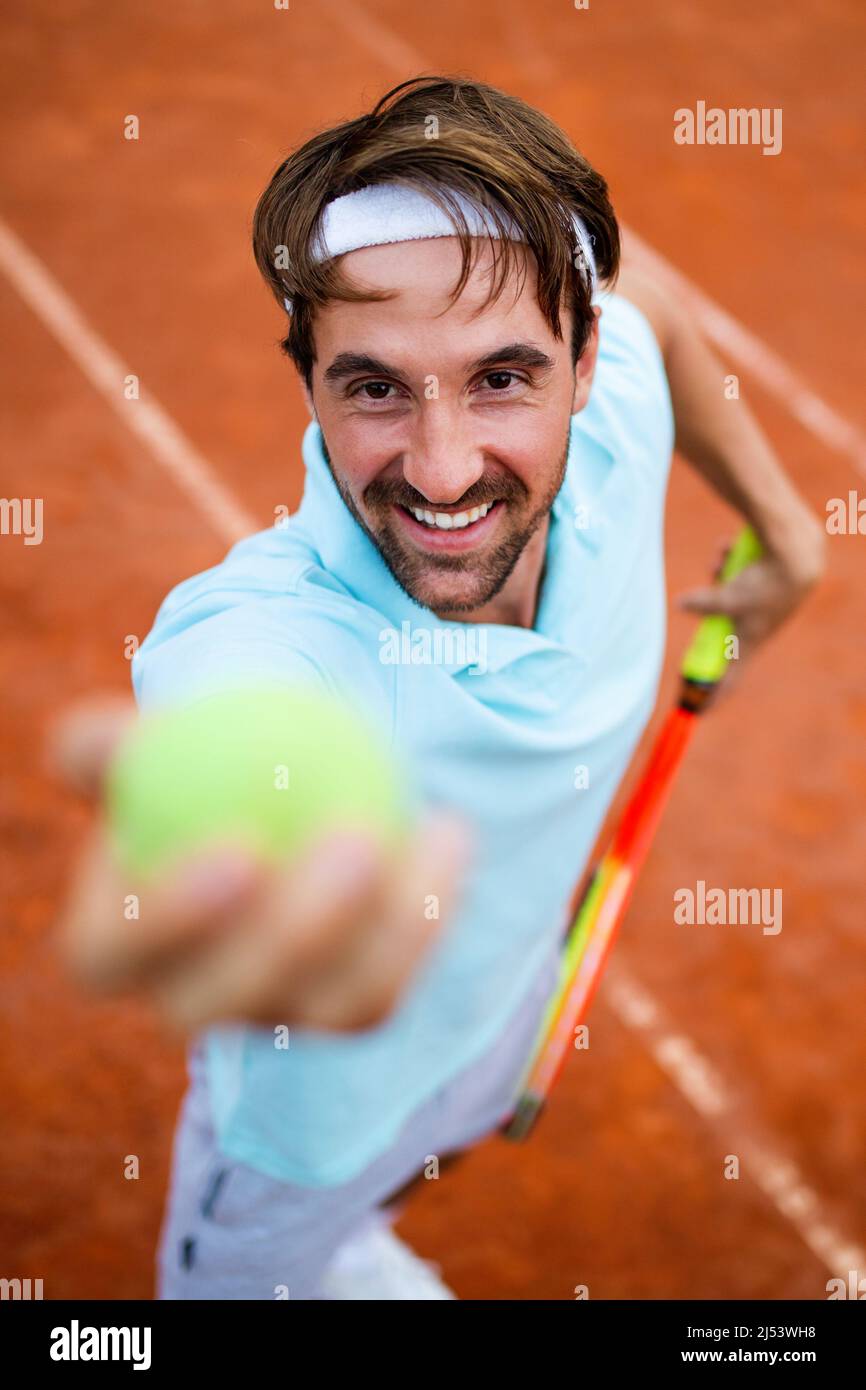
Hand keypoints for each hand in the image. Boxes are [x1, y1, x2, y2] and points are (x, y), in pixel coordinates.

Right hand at [49, 698, 469, 1034]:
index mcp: (112, 947)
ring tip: (415, 829)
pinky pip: (391, 980)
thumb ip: (110, 740)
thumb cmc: (195, 760)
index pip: (114, 955)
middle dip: (293, 934)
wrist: (268, 792)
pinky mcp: (347, 1013)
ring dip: (384, 926)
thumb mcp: (154, 739)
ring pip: (332, 1005)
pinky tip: (448, 831)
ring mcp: (275, 1015)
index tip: (241, 846)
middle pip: (228, 1001)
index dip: (168, 920)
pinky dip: (424, 909)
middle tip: (352, 840)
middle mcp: (190, 999)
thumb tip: (111, 742)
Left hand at [676, 517, 826, 691]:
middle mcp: (756, 625)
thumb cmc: (766, 582)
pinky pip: (734, 572)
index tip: (698, 711)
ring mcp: (760, 602)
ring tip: (719, 565)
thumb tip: (680, 604)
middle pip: (720, 631)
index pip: (730, 679)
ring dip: (717, 577)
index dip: (714, 696)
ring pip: (725, 594)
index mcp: (751, 640)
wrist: (797, 551)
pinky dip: (728, 561)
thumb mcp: (728, 597)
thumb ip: (704, 604)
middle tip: (693, 605)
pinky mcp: (764, 580)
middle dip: (706, 612)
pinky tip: (728, 549)